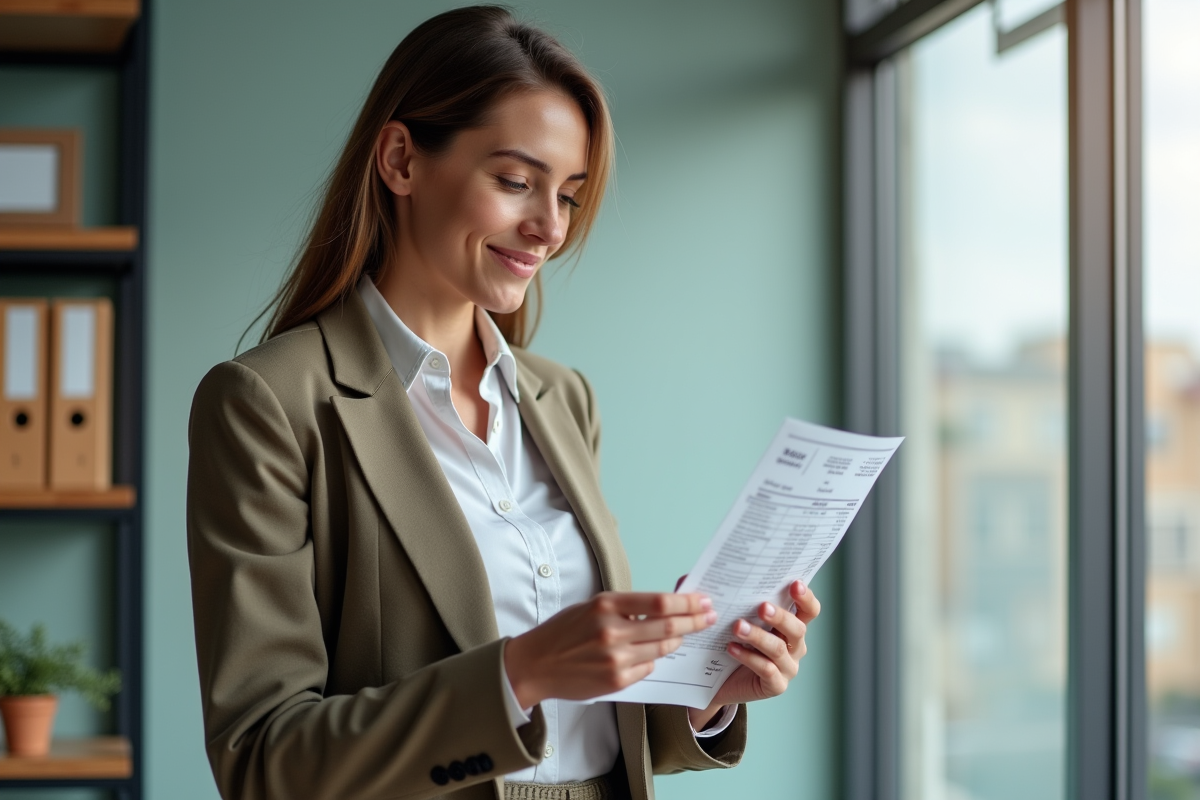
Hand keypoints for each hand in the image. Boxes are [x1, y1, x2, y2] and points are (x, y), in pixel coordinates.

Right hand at [504, 591, 716, 708]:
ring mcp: (615, 658)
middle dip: (694, 620)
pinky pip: (648, 667)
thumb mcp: (590, 607)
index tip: (702, 599)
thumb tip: (662, 606)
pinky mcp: (616, 680)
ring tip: (685, 634)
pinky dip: (653, 658)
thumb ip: (624, 607)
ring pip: (662, 648)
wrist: (535, 664)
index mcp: (606, 605)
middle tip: (708, 616)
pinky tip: (652, 653)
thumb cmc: (562, 633)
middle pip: (668, 626)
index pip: (660, 602)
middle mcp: (612, 630)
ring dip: (677, 640)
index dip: (686, 601)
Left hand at [687, 580, 820, 730]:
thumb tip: (699, 574)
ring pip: (779, 649)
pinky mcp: (775, 685)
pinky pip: (766, 670)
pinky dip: (749, 658)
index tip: (794, 584)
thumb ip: (719, 595)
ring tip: (737, 627)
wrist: (717, 682)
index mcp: (789, 625)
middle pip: (798, 628)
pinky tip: (731, 649)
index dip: (805, 597)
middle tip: (761, 606)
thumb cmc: (727, 641)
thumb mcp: (727, 617)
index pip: (809, 610)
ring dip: (759, 636)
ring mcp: (788, 667)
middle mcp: (795, 645)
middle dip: (780, 615)